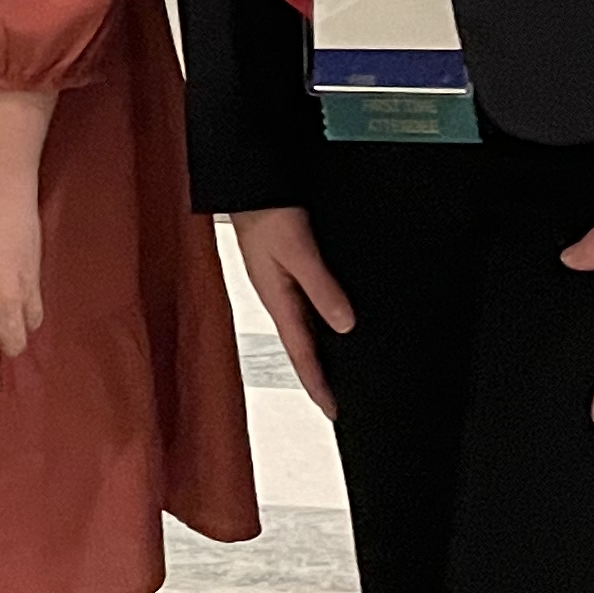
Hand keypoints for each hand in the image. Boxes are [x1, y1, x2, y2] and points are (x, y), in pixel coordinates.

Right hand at [227, 206, 355, 420]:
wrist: (248, 180)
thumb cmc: (265, 212)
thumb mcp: (298, 250)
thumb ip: (321, 287)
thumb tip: (345, 325)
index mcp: (277, 300)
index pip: (301, 355)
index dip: (318, 385)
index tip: (334, 412)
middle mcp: (278, 298)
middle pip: (301, 348)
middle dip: (318, 376)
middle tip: (338, 403)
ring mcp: (280, 284)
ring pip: (303, 329)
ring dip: (319, 352)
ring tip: (337, 373)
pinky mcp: (285, 269)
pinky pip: (305, 307)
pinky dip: (318, 325)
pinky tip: (330, 324)